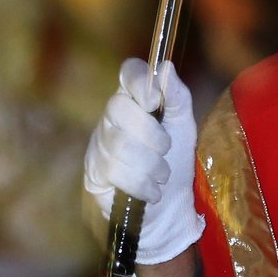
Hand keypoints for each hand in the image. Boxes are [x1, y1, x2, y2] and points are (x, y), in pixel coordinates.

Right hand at [84, 59, 202, 265]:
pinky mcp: (93, 174)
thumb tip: (166, 67)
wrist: (168, 209)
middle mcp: (111, 118)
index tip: (154, 101)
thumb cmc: (176, 163)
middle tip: (166, 151)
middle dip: (150, 134)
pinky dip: (142, 184)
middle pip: (117, 108)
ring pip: (119, 144)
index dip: (138, 82)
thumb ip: (177, 98)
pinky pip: (115, 172)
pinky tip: (152, 192)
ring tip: (162, 176)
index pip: (128, 73)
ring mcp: (98, 146)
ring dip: (151, 165)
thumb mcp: (184, 129)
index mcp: (136, 101)